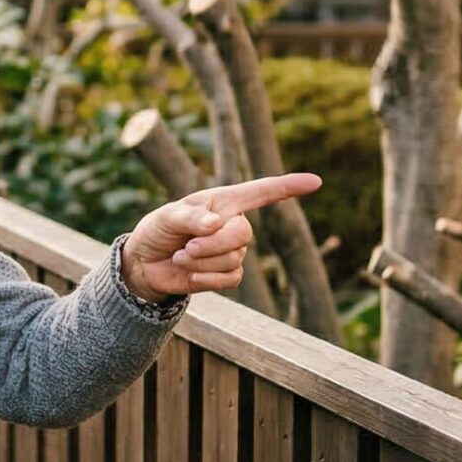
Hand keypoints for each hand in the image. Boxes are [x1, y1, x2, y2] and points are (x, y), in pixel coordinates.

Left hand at [122, 172, 323, 301]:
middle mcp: (232, 223)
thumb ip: (189, 218)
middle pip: (243, 234)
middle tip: (187, 247)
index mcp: (223, 202)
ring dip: (203, 262)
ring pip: (234, 258)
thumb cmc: (156, 232)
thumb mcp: (165, 218)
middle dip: (213, 244)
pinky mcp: (227, 274)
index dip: (288, 187)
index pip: (262, 192)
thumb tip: (216, 225)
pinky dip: (208, 279)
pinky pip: (231, 278)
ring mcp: (232, 250)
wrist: (145, 264)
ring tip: (182, 256)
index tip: (316, 182)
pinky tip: (191, 275)